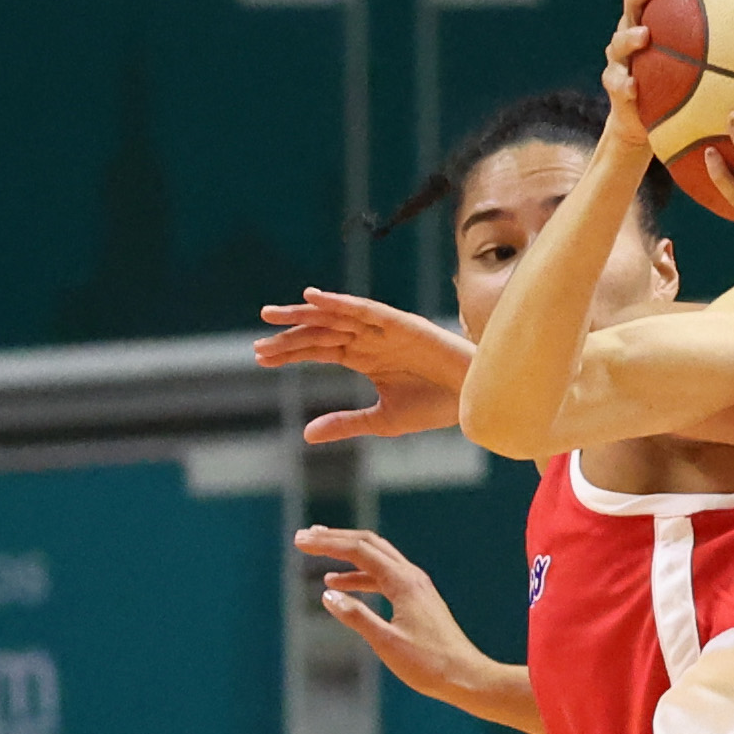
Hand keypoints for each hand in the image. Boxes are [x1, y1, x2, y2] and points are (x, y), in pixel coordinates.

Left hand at [256, 289, 469, 443]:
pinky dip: (339, 302)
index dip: (289, 352)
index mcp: (365, 359)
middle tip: (258, 334)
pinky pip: (364, 309)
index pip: (319, 350)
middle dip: (289, 332)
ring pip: (336, 317)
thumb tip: (305, 435)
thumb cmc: (436, 408)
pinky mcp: (401, 323)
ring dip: (305, 314)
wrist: (476, 401)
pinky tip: (313, 298)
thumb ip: (344, 422)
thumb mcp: (381, 420)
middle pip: (321, 331)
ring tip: (273, 314)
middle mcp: (370, 340)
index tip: (259, 356)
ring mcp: (384, 329)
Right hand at [298, 526, 493, 702]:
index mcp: (404, 583)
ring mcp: (417, 586)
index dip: (327, 543)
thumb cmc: (429, 664)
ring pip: (377, 558)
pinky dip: (359, 575)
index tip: (300, 541)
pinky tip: (339, 584)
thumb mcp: (386, 643)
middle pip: (369, 544)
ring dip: (346, 554)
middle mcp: (412, 577)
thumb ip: (356, 617)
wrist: (467, 676)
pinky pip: (383, 577)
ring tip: (317, 552)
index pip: (359, 551)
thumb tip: (328, 595)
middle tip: (304, 537)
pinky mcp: (418, 599)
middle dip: (335, 538)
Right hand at [596, 0, 701, 153]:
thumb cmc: (689, 84)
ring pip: (619, 40)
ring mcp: (622, 57)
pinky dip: (622, 83)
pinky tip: (632, 87)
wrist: (648, 119)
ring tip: (645, 35)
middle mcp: (636, 28)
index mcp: (659, 14)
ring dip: (630, 36)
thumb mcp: (715, 58)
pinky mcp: (616, 86)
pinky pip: (616, 82)